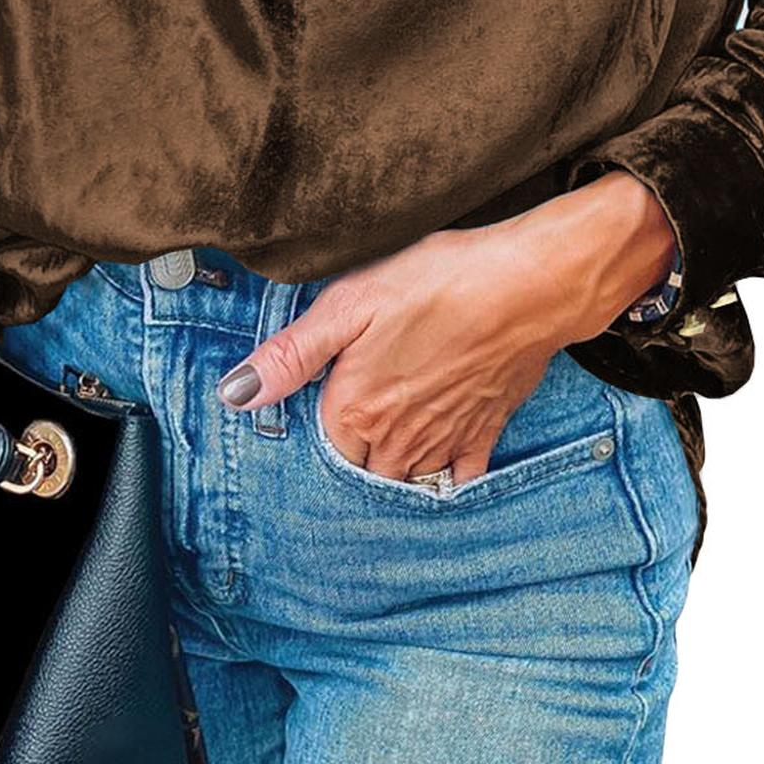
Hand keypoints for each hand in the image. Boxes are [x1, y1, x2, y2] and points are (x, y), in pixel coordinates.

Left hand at [215, 172, 674, 483]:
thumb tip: (235, 394)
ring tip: (385, 453)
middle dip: (354, 461)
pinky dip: (445, 481)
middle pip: (362, 473)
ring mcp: (444, 440)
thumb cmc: (438, 282)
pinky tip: (439, 470)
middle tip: (352, 437)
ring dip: (393, 473)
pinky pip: (458, 478)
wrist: (528, 285)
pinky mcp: (484, 431)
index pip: (321, 449)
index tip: (321, 413)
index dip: (318, 431)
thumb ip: (292, 355)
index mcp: (356, 410)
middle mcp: (398, 439)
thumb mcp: (350, 304)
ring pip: (406, 481)